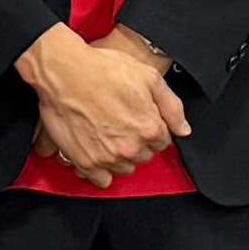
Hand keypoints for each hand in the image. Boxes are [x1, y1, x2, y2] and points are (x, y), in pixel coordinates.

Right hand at [18, 24, 178, 184]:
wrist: (64, 72)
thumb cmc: (104, 69)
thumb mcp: (148, 77)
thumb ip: (172, 106)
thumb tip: (183, 130)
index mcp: (149, 128)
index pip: (163, 142)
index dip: (152, 127)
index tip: (139, 118)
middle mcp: (130, 147)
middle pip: (145, 156)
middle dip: (138, 141)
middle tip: (122, 122)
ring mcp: (107, 158)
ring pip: (125, 167)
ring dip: (121, 155)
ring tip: (109, 134)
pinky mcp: (86, 163)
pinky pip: (102, 180)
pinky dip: (102, 169)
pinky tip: (98, 151)